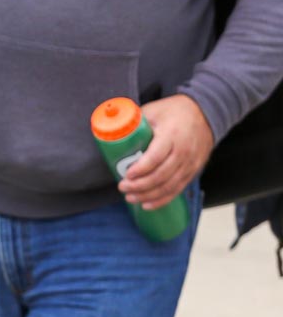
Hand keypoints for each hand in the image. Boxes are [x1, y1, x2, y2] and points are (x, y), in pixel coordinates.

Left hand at [120, 94, 213, 209]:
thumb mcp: (153, 111)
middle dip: (140, 185)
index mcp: (172, 135)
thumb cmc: (173, 112)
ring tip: (130, 198)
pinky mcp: (193, 170)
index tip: (126, 175)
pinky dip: (162, 199)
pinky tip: (147, 205)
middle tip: (122, 187)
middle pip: (161, 175)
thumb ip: (135, 121)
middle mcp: (184, 151)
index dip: (141, 169)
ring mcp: (191, 163)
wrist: (206, 113)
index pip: (156, 156)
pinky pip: (178, 189)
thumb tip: (110, 132)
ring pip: (169, 185)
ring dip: (148, 195)